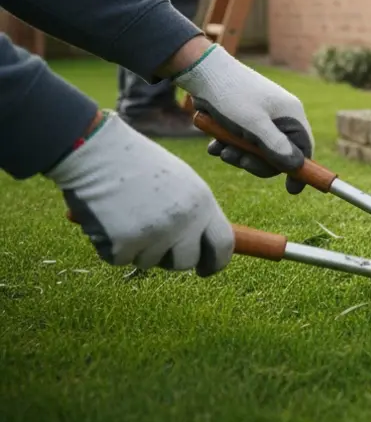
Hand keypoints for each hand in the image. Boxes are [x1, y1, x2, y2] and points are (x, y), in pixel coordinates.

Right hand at [47, 113, 233, 275]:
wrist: (96, 152)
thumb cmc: (136, 163)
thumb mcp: (180, 181)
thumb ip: (194, 212)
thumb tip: (202, 244)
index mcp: (202, 203)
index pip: (223, 244)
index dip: (216, 262)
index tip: (205, 270)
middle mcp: (184, 221)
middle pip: (186, 262)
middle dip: (169, 258)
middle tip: (151, 240)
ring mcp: (155, 234)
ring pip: (149, 262)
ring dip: (137, 247)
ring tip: (125, 214)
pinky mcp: (125, 244)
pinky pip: (120, 259)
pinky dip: (111, 245)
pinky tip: (107, 218)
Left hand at [170, 42, 314, 193]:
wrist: (203, 71)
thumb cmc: (231, 94)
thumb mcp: (253, 124)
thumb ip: (275, 146)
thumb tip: (296, 166)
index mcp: (290, 114)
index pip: (303, 149)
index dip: (298, 170)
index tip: (291, 190)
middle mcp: (280, 116)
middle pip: (277, 154)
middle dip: (254, 161)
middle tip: (233, 159)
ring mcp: (262, 117)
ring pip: (256, 150)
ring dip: (237, 154)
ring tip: (219, 149)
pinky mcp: (245, 118)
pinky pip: (242, 141)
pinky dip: (228, 145)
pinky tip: (213, 143)